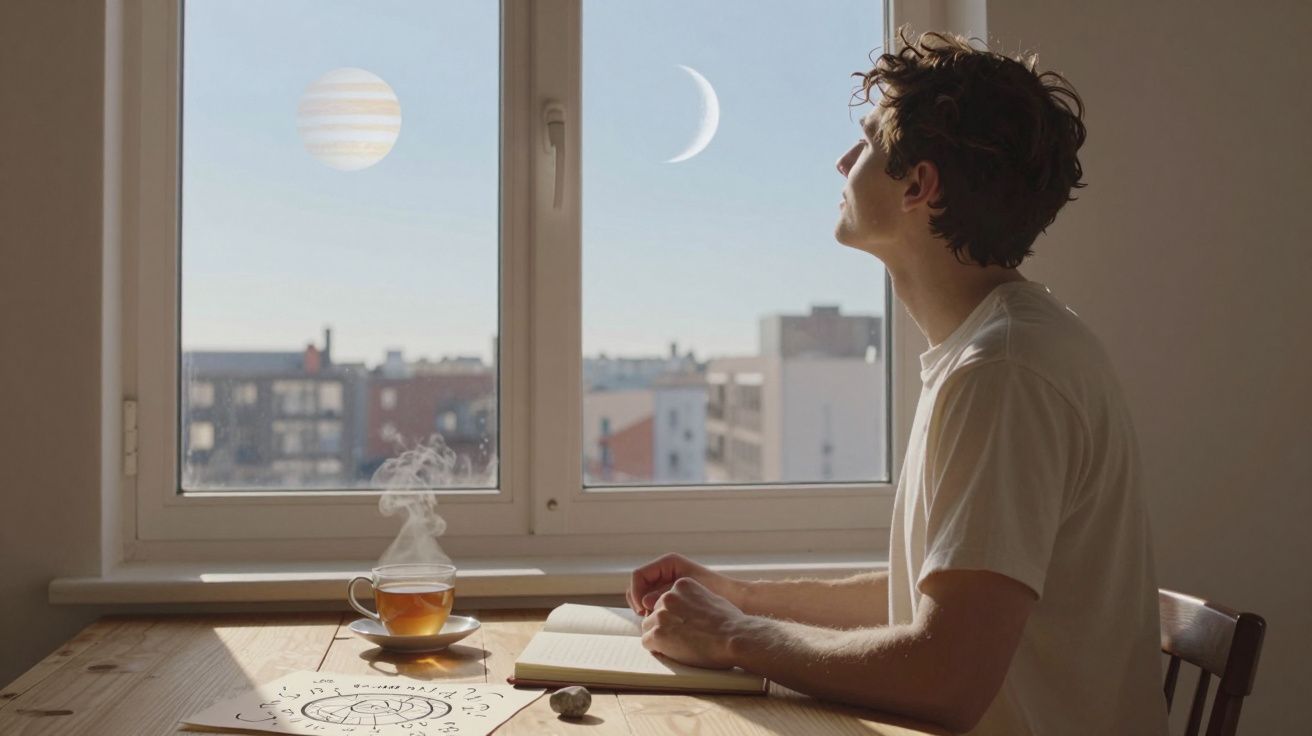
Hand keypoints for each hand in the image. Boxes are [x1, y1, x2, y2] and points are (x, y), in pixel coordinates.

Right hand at [627, 553, 744, 615]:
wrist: (740, 599)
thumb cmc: (717, 591)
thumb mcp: (686, 590)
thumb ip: (663, 595)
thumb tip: (644, 603)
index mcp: (669, 562)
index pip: (638, 576)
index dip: (635, 593)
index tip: (642, 611)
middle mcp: (668, 571)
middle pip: (640, 588)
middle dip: (639, 604)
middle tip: (647, 620)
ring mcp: (671, 585)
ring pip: (648, 600)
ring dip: (648, 612)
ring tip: (657, 625)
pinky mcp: (678, 598)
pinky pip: (660, 606)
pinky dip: (659, 616)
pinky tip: (667, 627)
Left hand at [640, 577, 748, 668]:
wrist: (734, 637)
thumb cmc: (730, 622)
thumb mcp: (710, 598)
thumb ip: (693, 600)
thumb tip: (688, 610)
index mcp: (682, 585)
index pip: (665, 599)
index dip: (672, 615)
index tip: (682, 625)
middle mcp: (668, 596)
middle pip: (654, 613)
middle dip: (664, 625)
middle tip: (679, 638)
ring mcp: (662, 615)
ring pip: (648, 627)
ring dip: (659, 637)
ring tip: (677, 646)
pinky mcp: (658, 633)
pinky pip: (647, 641)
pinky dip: (656, 648)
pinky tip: (671, 652)